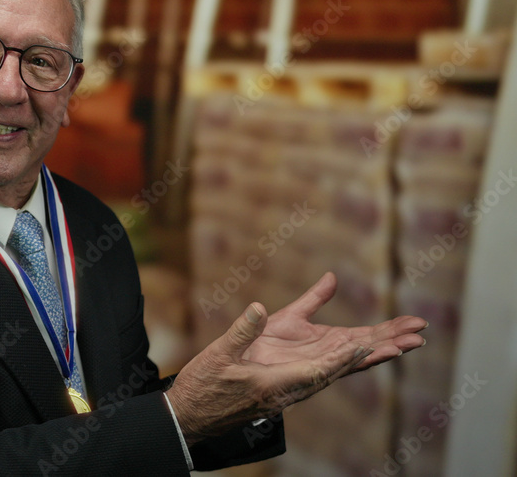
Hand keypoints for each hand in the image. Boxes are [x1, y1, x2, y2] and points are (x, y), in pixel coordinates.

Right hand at [166, 273, 426, 444]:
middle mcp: (293, 386)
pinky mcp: (292, 378)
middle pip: (343, 368)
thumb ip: (242, 331)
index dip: (343, 358)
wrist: (195, 411)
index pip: (318, 371)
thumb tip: (257, 308)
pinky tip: (371, 343)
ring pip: (342, 366)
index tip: (368, 346)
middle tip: (414, 336)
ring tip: (410, 337)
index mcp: (277, 384)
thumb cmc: (205, 386)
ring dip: (374, 351)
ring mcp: (294, 383)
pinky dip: (352, 353)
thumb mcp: (219, 355)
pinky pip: (329, 365)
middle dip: (378, 350)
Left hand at [243, 272, 426, 370]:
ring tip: (405, 344)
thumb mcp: (290, 315)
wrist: (230, 364)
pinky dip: (347, 359)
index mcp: (328, 343)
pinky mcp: (300, 375)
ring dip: (378, 352)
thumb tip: (332, 277)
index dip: (391, 330)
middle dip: (394, 341)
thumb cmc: (258, 344)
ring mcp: (316, 367)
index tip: (415, 323)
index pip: (366, 336)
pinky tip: (366, 351)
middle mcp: (327, 357)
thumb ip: (314, 299)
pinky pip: (327, 367)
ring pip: (353, 361)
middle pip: (368, 349)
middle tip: (421, 333)